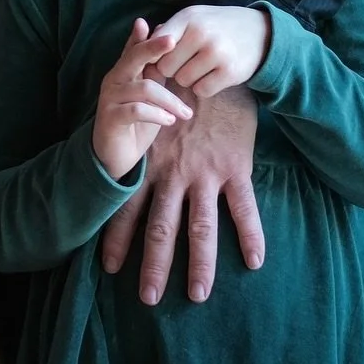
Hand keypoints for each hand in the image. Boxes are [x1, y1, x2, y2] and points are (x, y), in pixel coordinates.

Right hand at [91, 18, 194, 182]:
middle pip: (133, 58)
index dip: (146, 36)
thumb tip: (170, 46)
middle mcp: (114, 79)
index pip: (134, 48)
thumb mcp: (150, 96)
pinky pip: (136, 110)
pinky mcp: (110, 117)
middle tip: (173, 41)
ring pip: (144, 88)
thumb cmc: (136, 123)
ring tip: (186, 113)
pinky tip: (170, 121)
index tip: (166, 26)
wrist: (114, 155)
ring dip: (170, 100)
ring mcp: (110, 97)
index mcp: (123, 71)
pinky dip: (156, 114)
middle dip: (153, 48)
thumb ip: (156, 74)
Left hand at [99, 81, 263, 305]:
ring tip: (198, 295)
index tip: (109, 268)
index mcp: (149, 163)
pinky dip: (252, 235)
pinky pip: (245, 208)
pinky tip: (256, 262)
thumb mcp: (145, 110)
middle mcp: (174, 174)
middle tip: (149, 299)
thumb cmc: (174, 87)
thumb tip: (108, 157)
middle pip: (161, 229)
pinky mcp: (235, 168)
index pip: (127, 208)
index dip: (117, 239)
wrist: (211, 65)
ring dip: (200, 264)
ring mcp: (206, 174)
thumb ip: (130, 135)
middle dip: (154, 266)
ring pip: (201, 228)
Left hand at [153, 4, 269, 96]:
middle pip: (165, 67)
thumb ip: (168, 30)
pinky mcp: (229, 72)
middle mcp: (201, 33)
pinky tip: (211, 76)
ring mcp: (216, 53)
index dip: (154, 55)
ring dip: (187, 79)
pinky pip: (201, 90)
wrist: (259, 32)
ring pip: (182, 80)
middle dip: (171, 69)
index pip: (155, 43)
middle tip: (184, 63)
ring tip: (200, 67)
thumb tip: (140, 46)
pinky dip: (203, 87)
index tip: (157, 59)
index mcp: (188, 18)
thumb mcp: (193, 18)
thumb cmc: (216, 26)